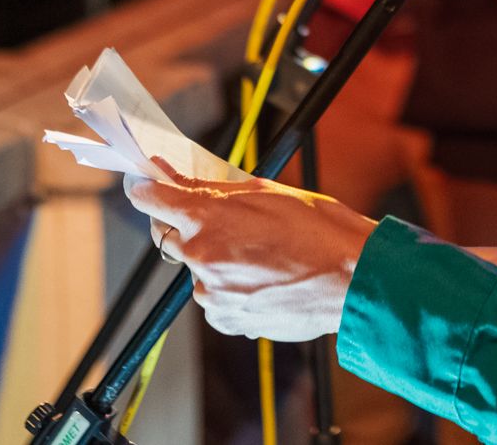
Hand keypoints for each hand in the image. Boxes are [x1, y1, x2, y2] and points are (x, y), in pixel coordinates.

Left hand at [123, 158, 376, 341]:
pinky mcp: (226, 318)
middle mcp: (201, 255)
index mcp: (208, 217)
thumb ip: (214, 189)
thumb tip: (177, 179)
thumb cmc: (318, 227)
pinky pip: (213, 298)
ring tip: (257, 254)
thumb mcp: (266, 192)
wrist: (351, 278)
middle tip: (215, 219)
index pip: (151, 198)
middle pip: (167, 237)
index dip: (145, 188)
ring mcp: (211, 291)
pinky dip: (228, 288)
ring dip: (212, 260)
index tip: (145, 183)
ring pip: (195, 270)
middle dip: (183, 225)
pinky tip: (261, 278)